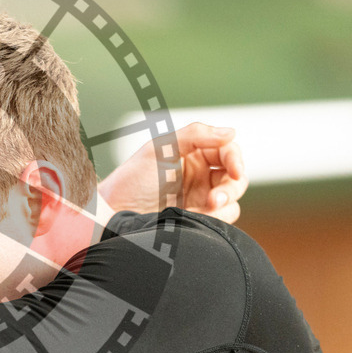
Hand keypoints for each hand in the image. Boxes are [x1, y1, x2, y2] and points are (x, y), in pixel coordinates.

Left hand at [98, 122, 248, 222]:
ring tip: (204, 211)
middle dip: (231, 188)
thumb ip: (195, 135)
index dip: (236, 159)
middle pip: (236, 178)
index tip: (235, 170)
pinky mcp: (197, 220)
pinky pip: (221, 221)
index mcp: (193, 153)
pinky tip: (195, 219)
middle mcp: (200, 175)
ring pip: (232, 201)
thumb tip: (231, 132)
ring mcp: (200, 199)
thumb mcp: (159, 150)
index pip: (227, 151)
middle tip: (214, 199)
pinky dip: (215, 220)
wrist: (115, 215)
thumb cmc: (131, 180)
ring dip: (224, 206)